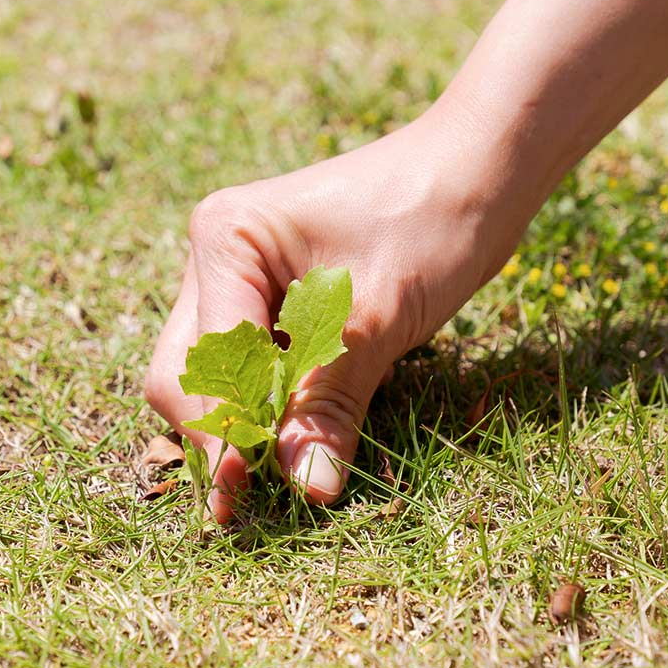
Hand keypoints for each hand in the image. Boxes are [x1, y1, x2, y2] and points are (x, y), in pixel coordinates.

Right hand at [144, 111, 514, 521]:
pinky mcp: (270, 298)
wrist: (481, 169)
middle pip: (186, 372)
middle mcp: (216, 255)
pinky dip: (270, 406)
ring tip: (279, 474)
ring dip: (244, 425)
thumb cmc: (433, 220)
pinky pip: (253, 367)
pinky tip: (297, 437)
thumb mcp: (379, 321)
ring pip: (215, 377)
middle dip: (218, 434)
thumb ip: (331, 405)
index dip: (222, 432)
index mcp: (226, 239)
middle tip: (250, 499)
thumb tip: (308, 490)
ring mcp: (238, 277)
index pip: (205, 361)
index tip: (244, 493)